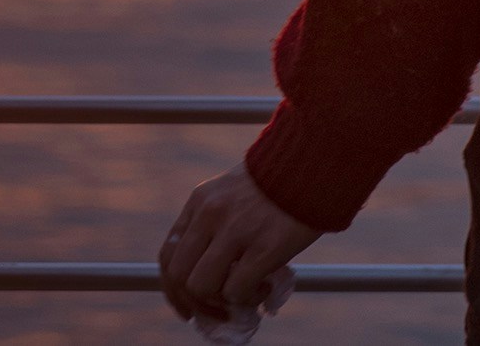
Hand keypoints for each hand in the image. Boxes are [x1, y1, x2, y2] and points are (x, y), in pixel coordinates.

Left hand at [158, 163, 317, 323]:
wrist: (310, 166)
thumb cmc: (275, 184)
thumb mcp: (230, 193)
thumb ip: (214, 225)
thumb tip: (211, 272)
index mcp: (199, 202)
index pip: (168, 255)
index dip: (173, 289)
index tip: (188, 307)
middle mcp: (209, 215)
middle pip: (178, 276)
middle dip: (195, 303)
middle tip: (219, 312)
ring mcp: (235, 230)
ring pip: (201, 287)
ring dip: (220, 304)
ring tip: (246, 296)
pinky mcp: (264, 247)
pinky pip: (236, 291)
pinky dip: (247, 300)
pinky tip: (264, 287)